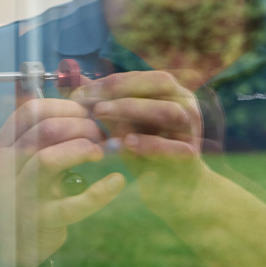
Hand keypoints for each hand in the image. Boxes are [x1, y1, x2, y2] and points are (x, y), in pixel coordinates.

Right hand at [0, 97, 124, 266]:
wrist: (19, 239)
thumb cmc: (32, 188)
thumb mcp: (31, 157)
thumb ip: (50, 132)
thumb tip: (87, 101)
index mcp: (4, 144)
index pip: (31, 111)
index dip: (65, 106)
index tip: (88, 112)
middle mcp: (6, 166)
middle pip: (44, 130)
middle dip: (80, 125)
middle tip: (101, 131)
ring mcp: (21, 193)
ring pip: (48, 159)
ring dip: (81, 149)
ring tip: (101, 150)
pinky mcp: (42, 219)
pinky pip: (73, 204)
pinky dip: (100, 192)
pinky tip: (117, 182)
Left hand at [72, 70, 205, 216]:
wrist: (170, 190)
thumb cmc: (143, 152)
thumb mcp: (120, 125)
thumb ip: (102, 103)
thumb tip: (73, 83)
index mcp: (170, 92)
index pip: (141, 76)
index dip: (110, 80)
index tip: (81, 89)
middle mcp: (186, 105)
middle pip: (160, 82)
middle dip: (121, 87)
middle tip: (91, 97)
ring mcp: (192, 130)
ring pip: (170, 110)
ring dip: (133, 108)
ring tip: (101, 112)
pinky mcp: (191, 156)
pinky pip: (175, 147)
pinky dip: (150, 143)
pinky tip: (127, 143)